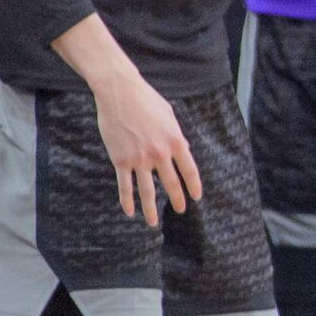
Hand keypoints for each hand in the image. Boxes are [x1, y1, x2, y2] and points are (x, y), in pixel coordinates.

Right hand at [86, 62, 200, 227]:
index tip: (196, 197)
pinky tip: (129, 212)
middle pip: (171, 183)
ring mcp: (140, 159)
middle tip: (181, 210)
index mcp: (175, 141)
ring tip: (153, 222)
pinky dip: (127, 201)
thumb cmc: (146, 100)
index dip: (194, 185)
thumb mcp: (169, 116)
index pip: (189, 170)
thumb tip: (183, 150)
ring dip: (151, 209)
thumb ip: (176, 135)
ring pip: (147, 191)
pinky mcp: (121, 160)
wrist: (119, 92)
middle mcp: (160, 153)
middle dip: (177, 199)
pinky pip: (124, 186)